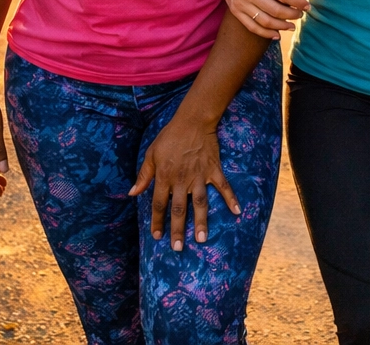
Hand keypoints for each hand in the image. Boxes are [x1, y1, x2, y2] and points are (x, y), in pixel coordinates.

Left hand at [129, 111, 238, 250]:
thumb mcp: (151, 153)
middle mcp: (181, 180)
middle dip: (178, 229)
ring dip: (201, 222)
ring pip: (200, 203)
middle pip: (179, 209)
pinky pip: (223, 187)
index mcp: (164, 177)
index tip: (157, 237)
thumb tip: (132, 193)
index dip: (157, 221)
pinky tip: (237, 212)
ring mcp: (199, 176)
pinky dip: (230, 199)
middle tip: (178, 248)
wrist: (192, 120)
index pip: (159, 204)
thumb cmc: (170, 137)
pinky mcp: (213, 170)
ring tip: (202, 239)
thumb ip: (143, 175)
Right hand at [217, 0, 306, 38]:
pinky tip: (277, 34)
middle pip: (275, 10)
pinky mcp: (235, 11)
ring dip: (281, 26)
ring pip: (264, 21)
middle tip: (300, 15)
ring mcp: (240, 3)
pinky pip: (252, 27)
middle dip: (292, 15)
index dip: (297, 2)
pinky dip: (265, 34)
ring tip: (292, 26)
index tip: (307, 6)